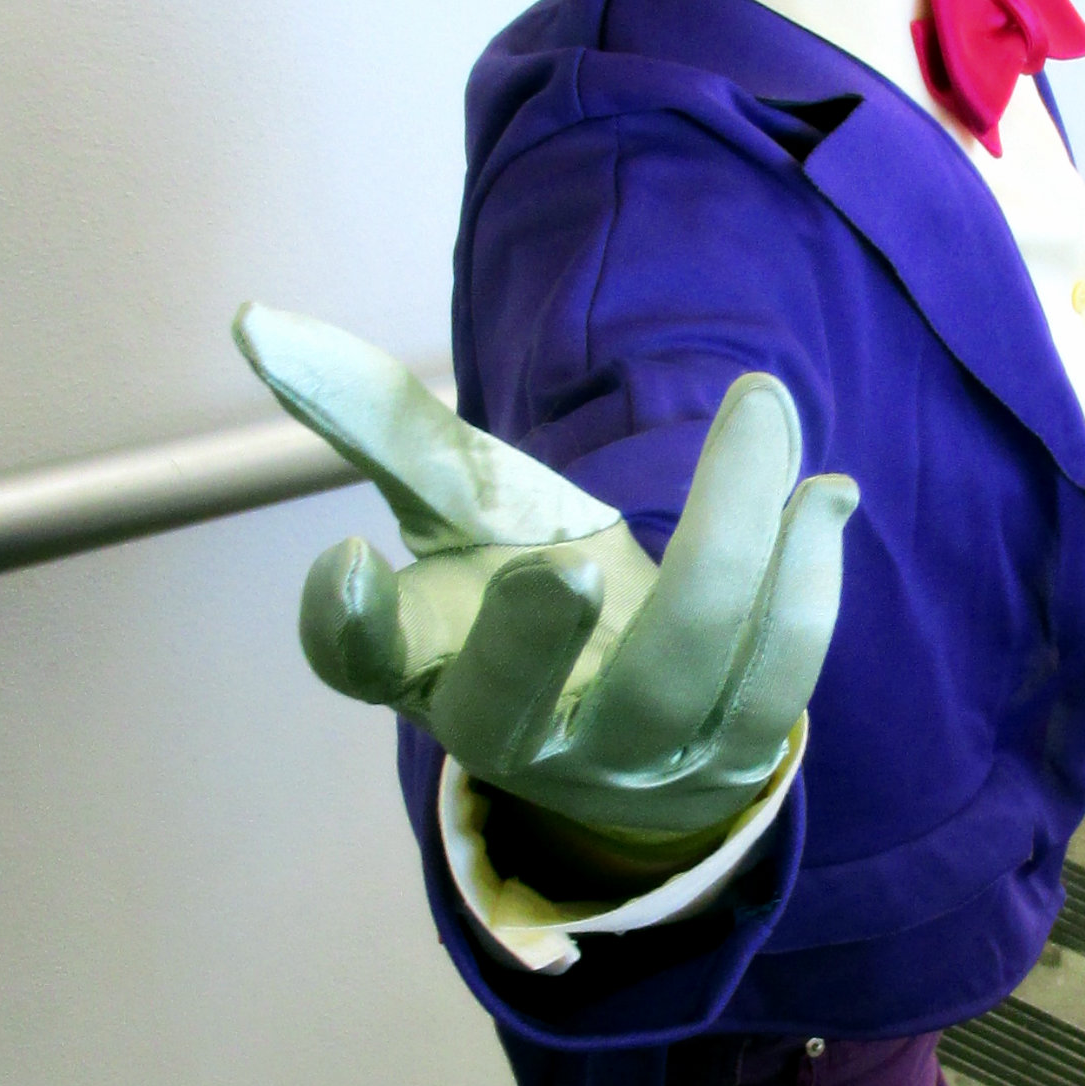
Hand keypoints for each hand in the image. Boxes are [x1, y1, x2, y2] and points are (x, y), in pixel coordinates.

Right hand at [235, 306, 857, 856]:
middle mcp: (520, 739)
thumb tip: (260, 323)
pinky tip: (824, 492)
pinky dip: (807, 579)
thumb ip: (379, 423)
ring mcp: (631, 763)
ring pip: (681, 666)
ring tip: (762, 408)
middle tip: (570, 559)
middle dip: (540, 630)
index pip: (362, 663)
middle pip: (520, 700)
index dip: (347, 624)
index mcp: (429, 672)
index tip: (349, 560)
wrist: (631, 732)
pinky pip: (779, 678)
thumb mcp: (455, 515)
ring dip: (732, 532)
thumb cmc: (518, 600)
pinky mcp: (733, 761)